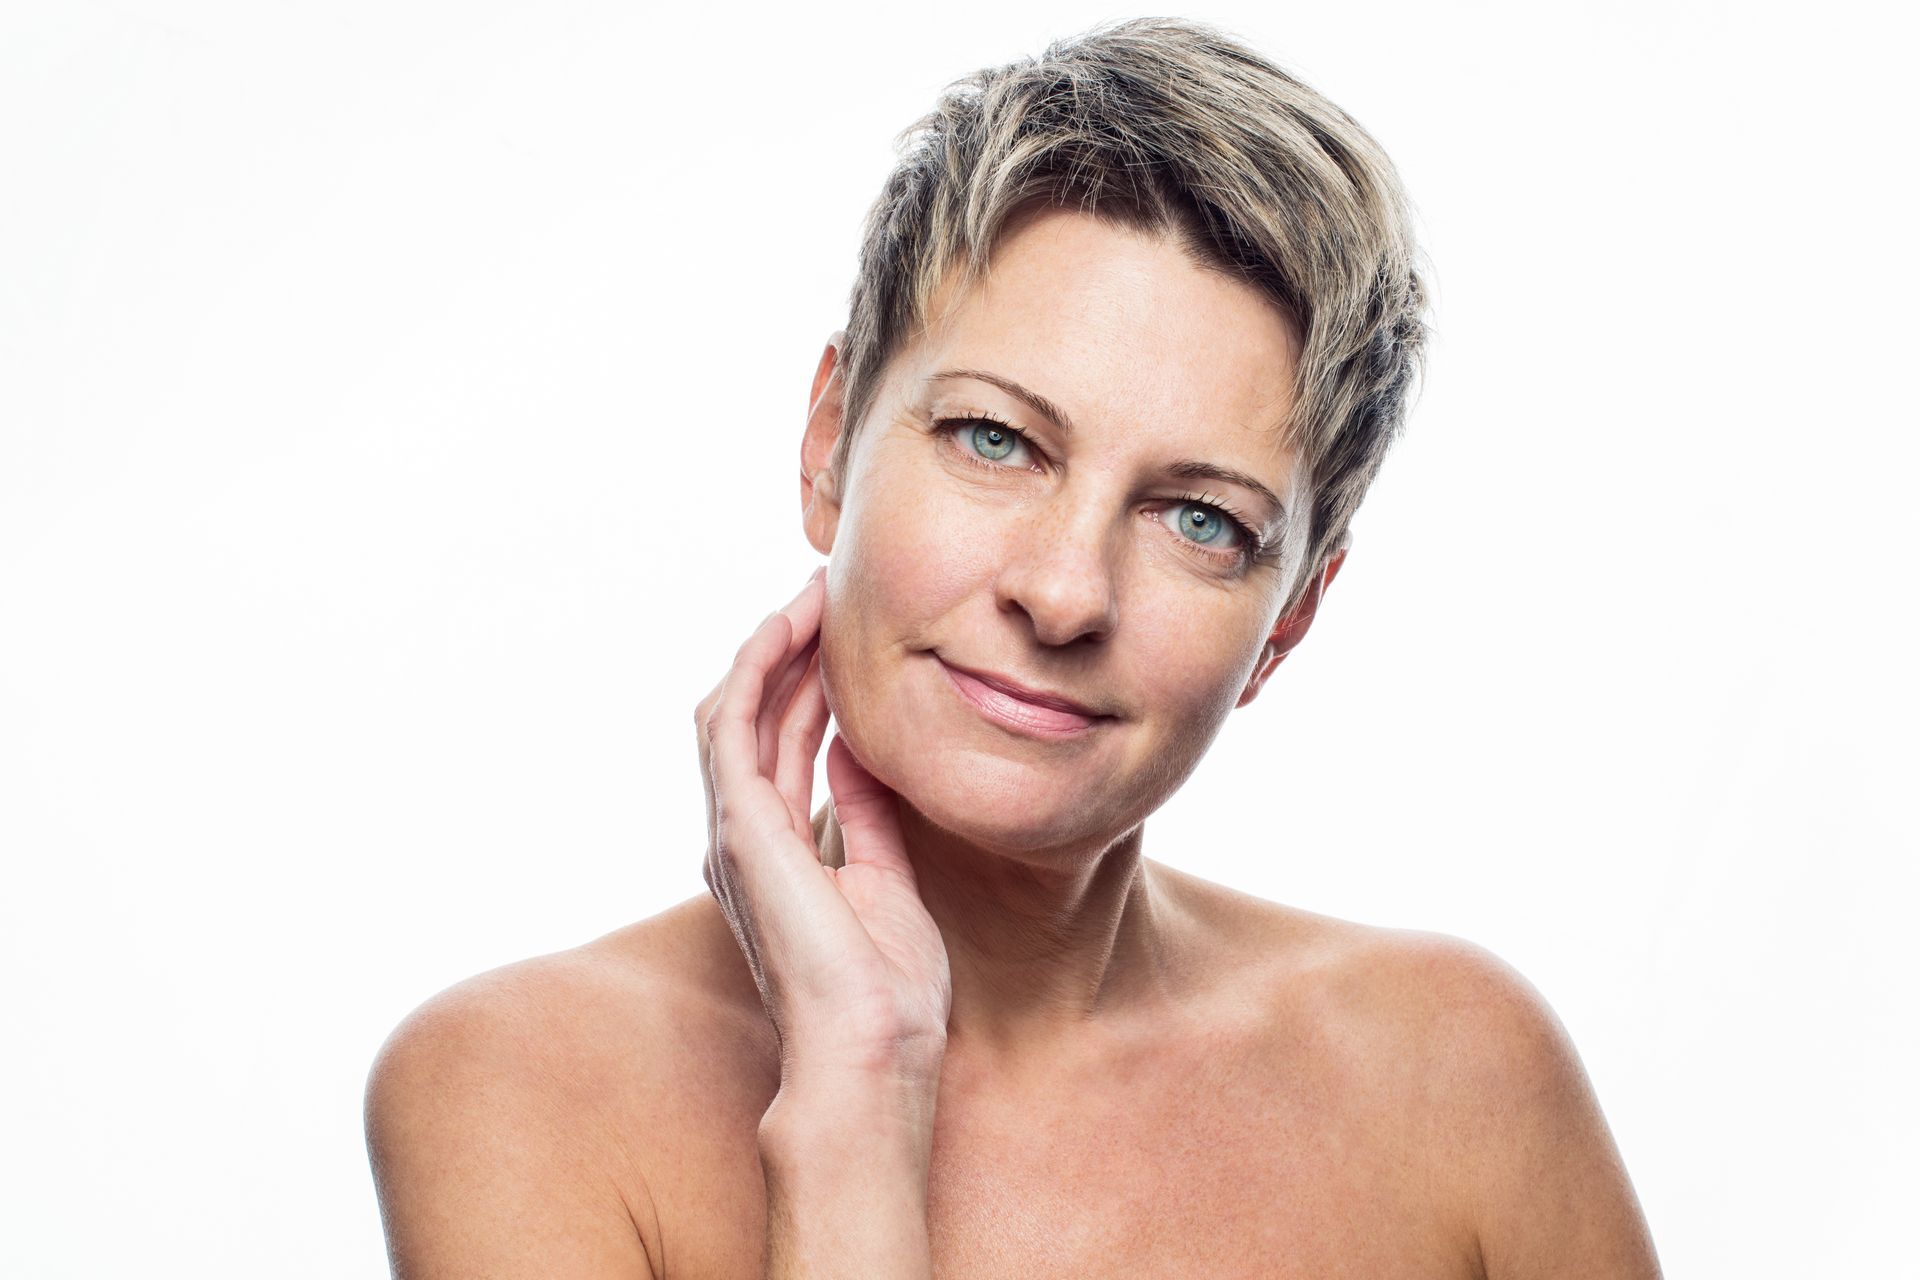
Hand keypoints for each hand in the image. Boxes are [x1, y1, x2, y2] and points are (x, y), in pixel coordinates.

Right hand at [696, 569, 951, 1080]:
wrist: (872, 1052)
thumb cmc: (886, 994)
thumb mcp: (886, 880)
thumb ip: (866, 815)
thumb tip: (861, 755)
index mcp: (775, 853)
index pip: (781, 744)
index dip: (805, 683)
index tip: (843, 635)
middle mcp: (742, 837)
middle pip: (755, 717)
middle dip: (789, 652)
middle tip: (828, 595)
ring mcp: (735, 832)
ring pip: (737, 711)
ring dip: (772, 648)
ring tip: (812, 596)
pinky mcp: (740, 828)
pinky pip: (733, 727)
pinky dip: (755, 670)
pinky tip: (784, 629)